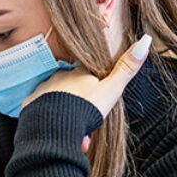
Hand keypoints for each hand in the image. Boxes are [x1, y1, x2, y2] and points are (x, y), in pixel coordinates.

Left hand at [23, 34, 151, 151]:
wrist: (56, 128)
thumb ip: (127, 68)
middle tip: (87, 125)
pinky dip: (51, 123)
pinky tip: (58, 134)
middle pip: (73, 91)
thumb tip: (145, 40)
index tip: (97, 101)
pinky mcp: (30, 105)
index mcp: (77, 72)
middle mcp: (58, 77)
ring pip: (58, 104)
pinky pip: (42, 113)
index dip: (95, 87)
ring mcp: (42, 90)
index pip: (88, 74)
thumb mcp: (112, 89)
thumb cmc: (86, 108)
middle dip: (81, 108)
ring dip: (68, 117)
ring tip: (76, 136)